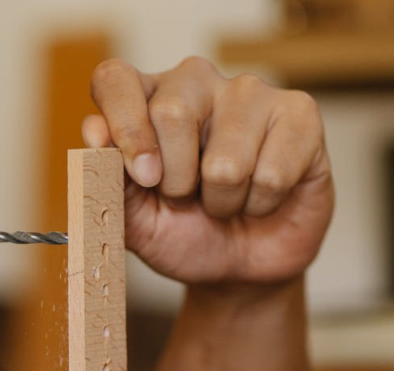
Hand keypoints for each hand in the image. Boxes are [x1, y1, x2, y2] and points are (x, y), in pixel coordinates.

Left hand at [83, 56, 333, 285]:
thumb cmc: (180, 233)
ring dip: (221, 201)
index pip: (114, 79)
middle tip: (185, 199)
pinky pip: (272, 173)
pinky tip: (262, 197)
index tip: (141, 176)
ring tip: (225, 200)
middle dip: (175, 181)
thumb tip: (94, 133)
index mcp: (142, 100)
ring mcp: (249, 92)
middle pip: (171, 112)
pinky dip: (261, 204)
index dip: (123, 127)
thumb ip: (105, 179)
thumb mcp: (130, 220)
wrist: (236, 268)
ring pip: (225, 158)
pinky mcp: (299, 114)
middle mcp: (193, 83)